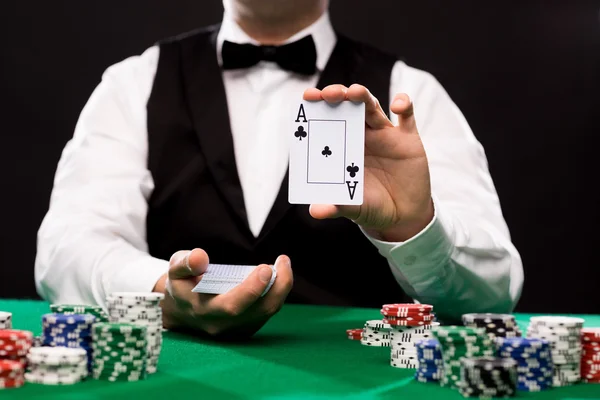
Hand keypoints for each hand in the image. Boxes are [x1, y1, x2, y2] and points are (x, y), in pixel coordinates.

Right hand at [153, 248, 292, 339]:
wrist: (180, 310)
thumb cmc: (181, 284)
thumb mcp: (175, 270)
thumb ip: (185, 263)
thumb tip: (200, 256)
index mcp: (203, 311)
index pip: (232, 307)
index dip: (252, 289)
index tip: (265, 268)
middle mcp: (222, 325)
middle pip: (260, 311)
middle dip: (278, 286)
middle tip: (282, 260)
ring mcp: (236, 330)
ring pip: (268, 312)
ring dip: (281, 288)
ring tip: (282, 263)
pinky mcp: (246, 328)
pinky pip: (267, 311)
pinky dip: (277, 293)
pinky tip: (277, 275)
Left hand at [303, 84, 433, 241]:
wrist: (403, 216)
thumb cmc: (372, 207)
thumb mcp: (353, 208)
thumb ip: (336, 206)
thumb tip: (315, 211)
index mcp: (344, 148)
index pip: (328, 120)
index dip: (318, 106)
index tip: (308, 97)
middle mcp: (362, 136)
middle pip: (348, 106)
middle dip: (338, 95)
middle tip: (328, 94)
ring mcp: (385, 135)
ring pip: (372, 107)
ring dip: (363, 96)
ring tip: (354, 93)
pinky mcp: (408, 139)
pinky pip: (407, 117)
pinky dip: (404, 104)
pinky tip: (397, 105)